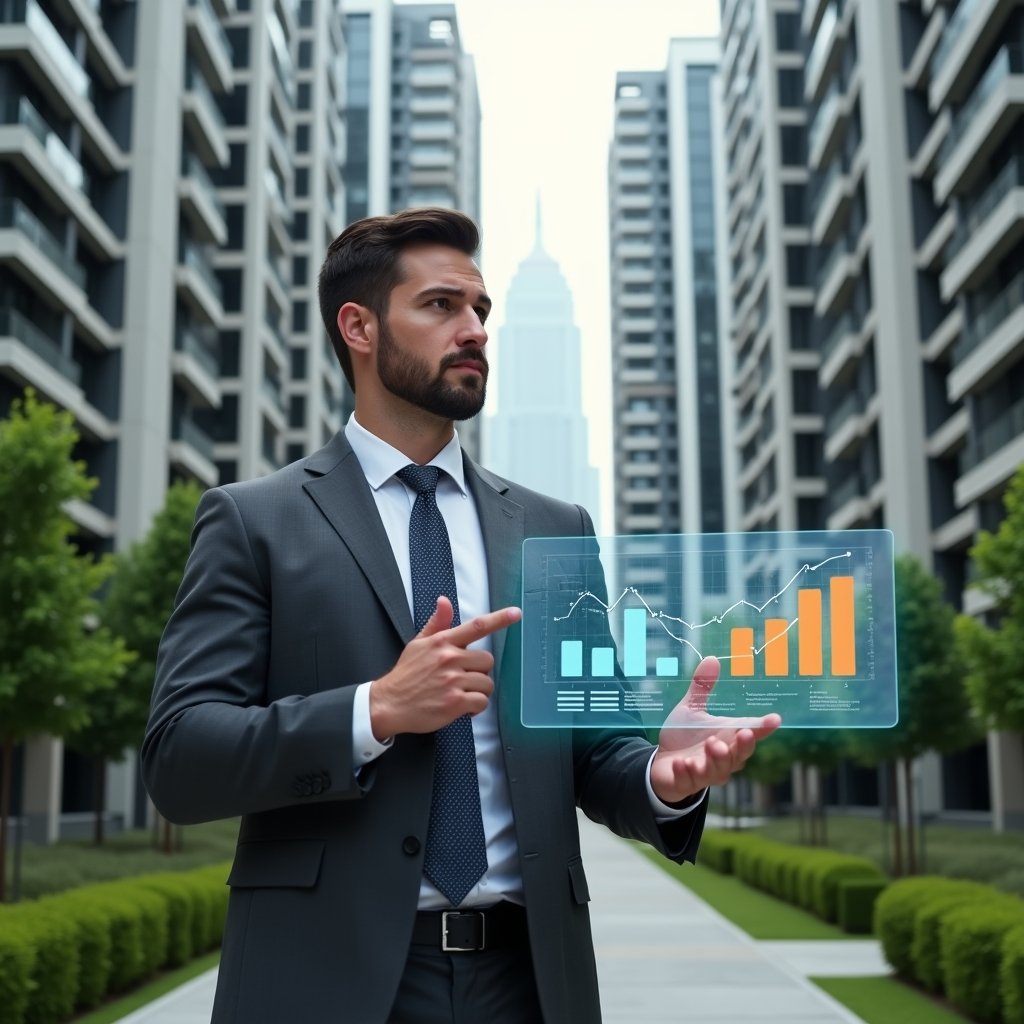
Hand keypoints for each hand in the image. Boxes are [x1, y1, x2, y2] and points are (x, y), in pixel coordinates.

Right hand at [369, 596, 521, 740]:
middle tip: (464, 679)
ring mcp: (453, 680)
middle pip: (487, 660)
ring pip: (487, 683)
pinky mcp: (455, 702)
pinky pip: (482, 702)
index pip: (477, 626)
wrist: (389, 704)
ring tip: (460, 694)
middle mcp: (450, 658)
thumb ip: (437, 624)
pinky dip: (475, 708)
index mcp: (442, 642)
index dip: (499, 619)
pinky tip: (462, 708)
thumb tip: (445, 601)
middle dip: (480, 671)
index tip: (516, 613)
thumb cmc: (406, 675)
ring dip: (478, 691)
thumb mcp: (418, 644)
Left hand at [650, 656, 780, 805]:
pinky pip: (690, 780)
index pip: (750, 732)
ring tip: (712, 744)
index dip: (763, 727)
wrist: (662, 764)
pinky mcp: (686, 782)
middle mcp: (722, 757)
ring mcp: (706, 772)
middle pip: (740, 755)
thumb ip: (702, 688)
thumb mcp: (691, 709)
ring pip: (719, 770)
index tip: (775, 719)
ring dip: (716, 758)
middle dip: (743, 746)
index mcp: (727, 737)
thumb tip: (712, 658)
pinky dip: (687, 772)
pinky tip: (682, 763)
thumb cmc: (684, 736)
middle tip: (743, 734)